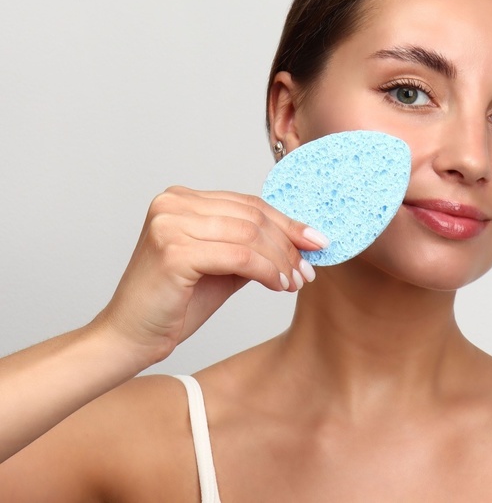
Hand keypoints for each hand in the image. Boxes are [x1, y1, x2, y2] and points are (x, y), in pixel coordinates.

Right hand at [93, 186, 326, 367]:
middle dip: (288, 244)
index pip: (248, 204)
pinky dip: (267, 271)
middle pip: (252, 216)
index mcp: (181, 199)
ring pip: (250, 235)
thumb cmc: (175, 303)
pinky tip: (279, 286)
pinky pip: (240, 256)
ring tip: (295, 281)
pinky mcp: (173, 251)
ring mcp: (170, 224)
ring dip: (281, 260)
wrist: (130, 337)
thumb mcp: (222, 265)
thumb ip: (252, 246)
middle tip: (309, 269)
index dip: (286, 223)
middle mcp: (172, 203)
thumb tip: (300, 240)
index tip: (316, 240)